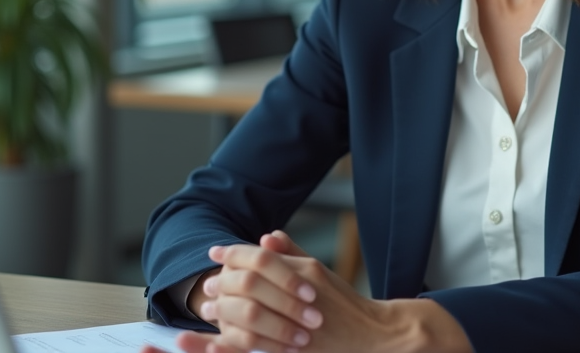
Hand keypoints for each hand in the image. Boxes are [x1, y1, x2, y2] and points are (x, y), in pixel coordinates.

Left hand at [177, 231, 435, 352]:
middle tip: (208, 287)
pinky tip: (207, 342)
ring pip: (243, 314)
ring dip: (219, 310)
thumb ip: (291, 254)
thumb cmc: (345, 304)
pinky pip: (249, 347)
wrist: (372, 335)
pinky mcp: (289, 348)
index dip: (232, 253)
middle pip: (245, 282)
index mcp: (302, 271)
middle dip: (222, 283)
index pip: (257, 256)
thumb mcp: (319, 273)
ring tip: (207, 309)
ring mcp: (292, 323)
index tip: (214, 253)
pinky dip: (223, 344)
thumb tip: (264, 237)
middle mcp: (296, 294)